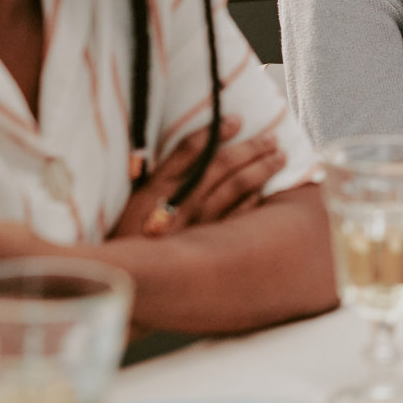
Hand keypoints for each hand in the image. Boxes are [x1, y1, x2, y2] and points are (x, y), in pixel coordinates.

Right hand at [111, 118, 285, 237]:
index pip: (187, 151)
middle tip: (270, 137)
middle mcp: (176, 204)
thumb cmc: (127, 239)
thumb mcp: (132, 205)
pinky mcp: (206, 245)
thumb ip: (160, 179)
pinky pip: (238, 218)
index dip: (214, 132)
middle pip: (219, 166)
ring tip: (278, 156)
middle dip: (249, 148)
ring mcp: (194, 226)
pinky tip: (265, 190)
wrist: (125, 283)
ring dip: (260, 169)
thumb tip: (197, 148)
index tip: (236, 119)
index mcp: (153, 190)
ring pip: (235, 188)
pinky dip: (253, 201)